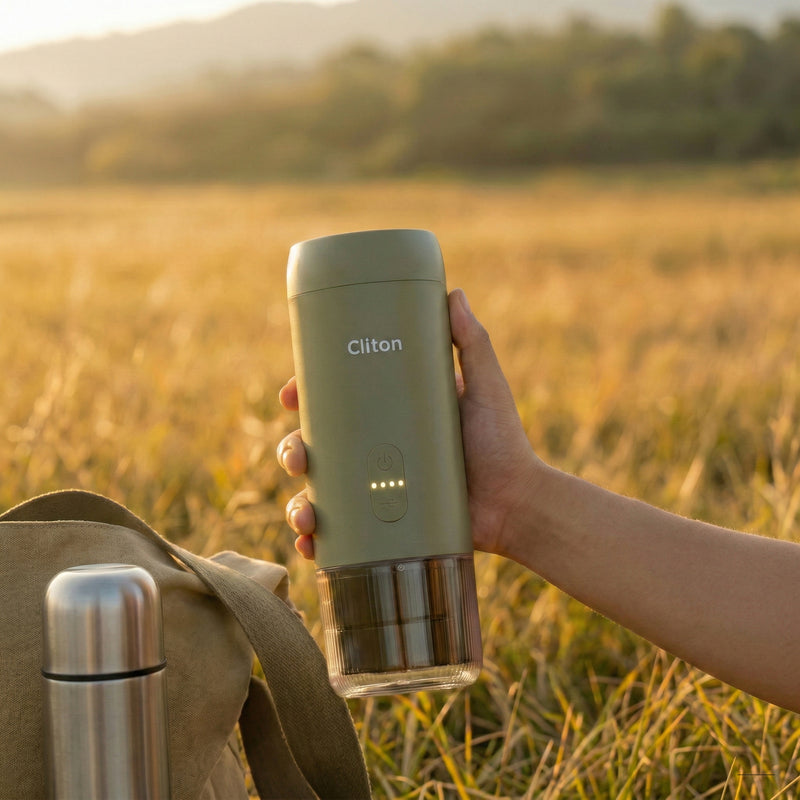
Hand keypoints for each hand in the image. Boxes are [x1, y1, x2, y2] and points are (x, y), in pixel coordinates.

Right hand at [276, 289, 540, 559]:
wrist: (517, 503)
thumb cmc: (502, 442)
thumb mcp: (485, 387)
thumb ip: (471, 343)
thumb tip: (453, 292)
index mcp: (389, 415)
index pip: (336, 402)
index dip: (305, 397)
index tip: (290, 394)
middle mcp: (376, 451)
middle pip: (315, 447)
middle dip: (293, 450)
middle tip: (300, 457)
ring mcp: (376, 491)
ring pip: (318, 493)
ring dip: (297, 501)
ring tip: (306, 512)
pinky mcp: (382, 528)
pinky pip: (338, 536)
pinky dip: (316, 540)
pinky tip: (310, 543)